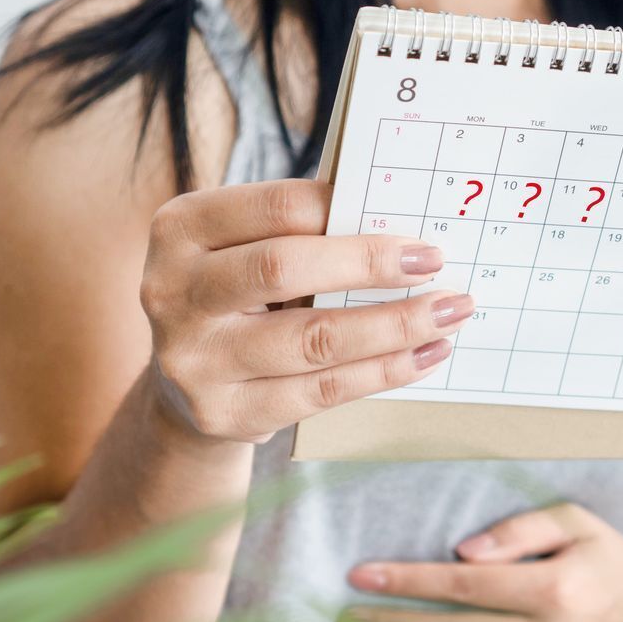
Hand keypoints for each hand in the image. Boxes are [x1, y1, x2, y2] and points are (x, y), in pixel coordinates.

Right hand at [139, 179, 472, 442]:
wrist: (187, 384)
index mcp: (182, 229)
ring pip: (312, 339)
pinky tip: (425, 355)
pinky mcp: (225, 413)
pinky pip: (322, 391)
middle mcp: (173, 291)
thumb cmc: (241, 294)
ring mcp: (194, 359)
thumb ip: (305, 230)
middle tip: (434, 264)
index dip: (343, 209)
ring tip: (449, 312)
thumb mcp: (248, 248)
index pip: (273, 208)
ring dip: (394, 325)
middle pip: (283, 268)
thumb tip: (403, 222)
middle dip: (370, 264)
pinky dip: (383, 371)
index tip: (404, 220)